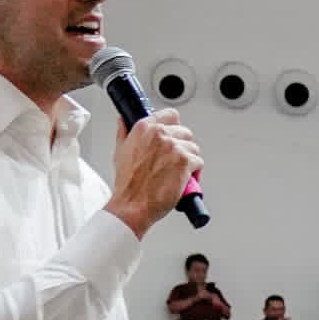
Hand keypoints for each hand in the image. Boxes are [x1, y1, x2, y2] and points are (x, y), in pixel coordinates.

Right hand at [106, 106, 204, 234]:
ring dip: (189, 159)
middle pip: (185, 132)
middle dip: (183, 146)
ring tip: (179, 171)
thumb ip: (124, 131)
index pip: (170, 115)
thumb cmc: (127, 183)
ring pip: (193, 147)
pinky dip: (195, 172)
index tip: (175, 135)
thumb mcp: (120, 151)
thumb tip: (124, 120)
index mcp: (144, 128)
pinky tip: (185, 178)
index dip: (175, 126)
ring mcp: (173, 147)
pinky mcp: (185, 161)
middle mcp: (160, 134)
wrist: (133, 204)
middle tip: (175, 160)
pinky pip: (198, 162)